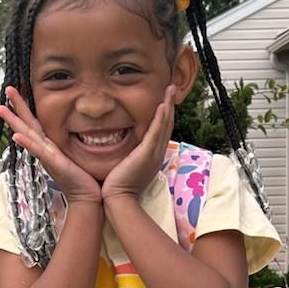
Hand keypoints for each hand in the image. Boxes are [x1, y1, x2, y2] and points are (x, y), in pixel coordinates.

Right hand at [0, 87, 101, 205]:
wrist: (88, 196)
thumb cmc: (84, 177)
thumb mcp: (76, 153)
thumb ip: (72, 140)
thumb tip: (80, 126)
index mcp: (50, 145)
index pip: (36, 122)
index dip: (27, 106)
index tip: (20, 89)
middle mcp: (44, 149)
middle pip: (27, 124)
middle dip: (16, 106)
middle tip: (6, 88)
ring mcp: (46, 156)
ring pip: (27, 134)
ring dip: (13, 121)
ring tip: (0, 108)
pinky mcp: (53, 164)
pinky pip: (38, 152)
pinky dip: (27, 144)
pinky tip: (16, 136)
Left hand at [101, 86, 176, 204]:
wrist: (117, 198)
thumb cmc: (116, 186)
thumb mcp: (124, 166)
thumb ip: (125, 154)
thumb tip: (119, 146)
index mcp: (151, 156)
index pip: (160, 131)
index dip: (164, 115)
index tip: (164, 100)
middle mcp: (156, 153)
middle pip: (167, 125)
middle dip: (170, 105)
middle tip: (171, 88)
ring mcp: (154, 154)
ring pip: (164, 125)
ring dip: (168, 106)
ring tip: (170, 89)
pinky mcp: (147, 154)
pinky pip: (156, 133)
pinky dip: (161, 118)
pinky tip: (163, 105)